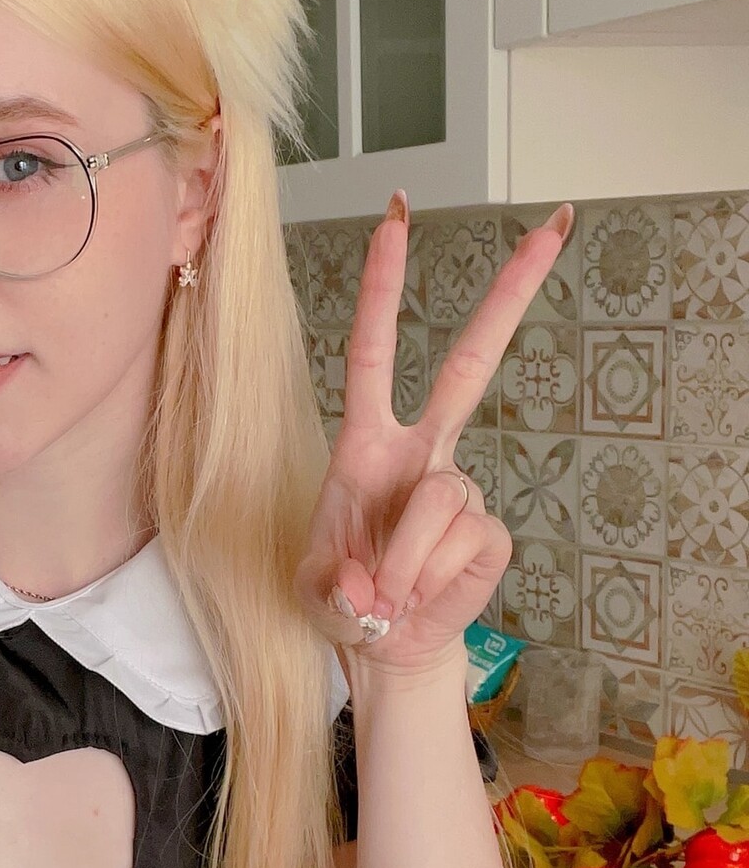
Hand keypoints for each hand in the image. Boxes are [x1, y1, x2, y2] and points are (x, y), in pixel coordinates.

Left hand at [293, 192, 573, 678]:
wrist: (385, 648)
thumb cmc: (344, 602)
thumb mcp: (313, 590)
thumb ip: (331, 584)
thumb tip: (369, 586)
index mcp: (367, 445)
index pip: (374, 350)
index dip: (385, 287)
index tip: (395, 219)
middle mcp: (421, 454)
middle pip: (471, 363)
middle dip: (511, 295)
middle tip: (555, 225)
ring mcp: (460, 489)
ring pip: (437, 503)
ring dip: (402, 561)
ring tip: (385, 594)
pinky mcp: (489, 531)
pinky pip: (462, 545)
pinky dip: (429, 581)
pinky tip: (421, 594)